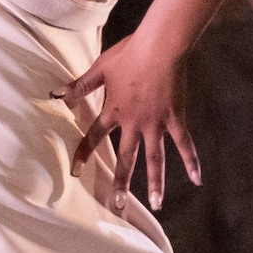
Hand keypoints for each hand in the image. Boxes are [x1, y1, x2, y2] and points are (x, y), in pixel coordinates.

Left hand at [71, 25, 207, 207]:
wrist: (160, 47)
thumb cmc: (129, 54)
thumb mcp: (100, 69)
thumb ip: (80, 85)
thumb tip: (55, 94)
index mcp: (114, 111)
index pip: (94, 137)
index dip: (83, 154)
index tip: (74, 171)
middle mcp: (133, 123)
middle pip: (126, 158)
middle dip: (121, 182)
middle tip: (118, 205)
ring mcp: (156, 124)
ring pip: (155, 159)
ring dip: (156, 182)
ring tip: (156, 204)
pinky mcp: (175, 118)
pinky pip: (184, 144)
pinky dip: (191, 161)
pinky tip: (197, 179)